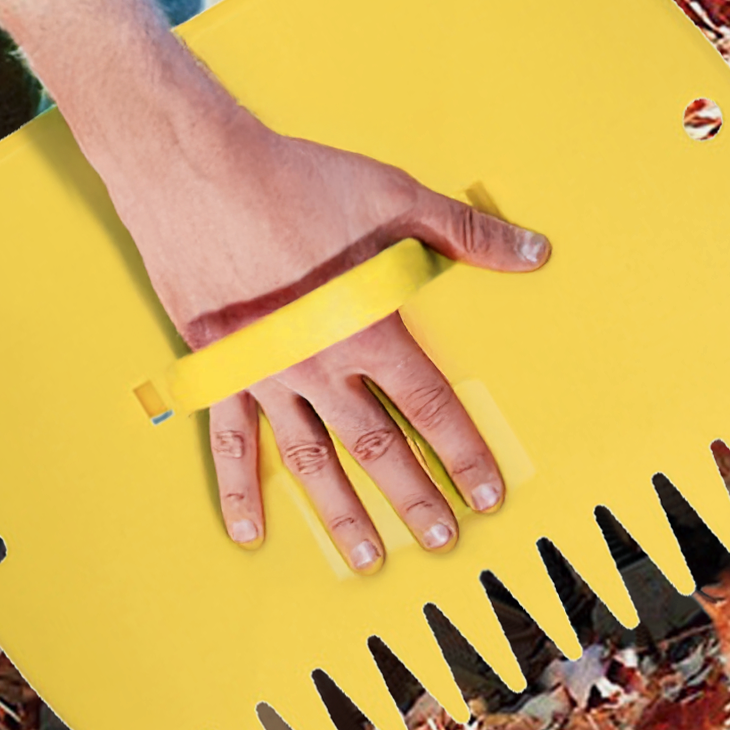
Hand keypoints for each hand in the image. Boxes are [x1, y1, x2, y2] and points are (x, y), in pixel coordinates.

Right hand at [97, 57, 550, 568]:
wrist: (195, 172)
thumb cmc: (294, 179)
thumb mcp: (392, 196)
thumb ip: (465, 233)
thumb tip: (534, 250)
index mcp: (367, 326)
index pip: (431, 406)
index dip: (464, 453)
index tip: (486, 494)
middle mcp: (318, 363)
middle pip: (376, 446)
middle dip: (413, 497)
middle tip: (441, 539)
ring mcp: (264, 372)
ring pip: (309, 458)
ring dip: (340, 512)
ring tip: (366, 557)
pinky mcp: (218, 368)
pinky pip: (230, 440)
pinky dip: (239, 488)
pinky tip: (251, 530)